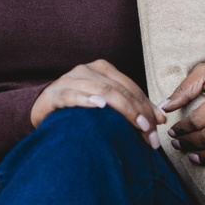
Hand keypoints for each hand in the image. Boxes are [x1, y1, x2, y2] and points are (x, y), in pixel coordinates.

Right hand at [33, 60, 160, 142]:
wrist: (42, 110)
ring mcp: (70, 80)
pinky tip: (99, 106)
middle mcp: (87, 71)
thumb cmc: (78, 110)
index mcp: (102, 69)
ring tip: (136, 125)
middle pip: (120, 90)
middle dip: (138, 113)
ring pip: (102, 91)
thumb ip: (133, 109)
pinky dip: (87, 100)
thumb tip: (161, 118)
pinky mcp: (55, 94)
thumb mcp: (107, 106)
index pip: (131, 88)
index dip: (147, 107)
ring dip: (122, 109)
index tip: (157, 128)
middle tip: (149, 135)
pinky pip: (72, 96)